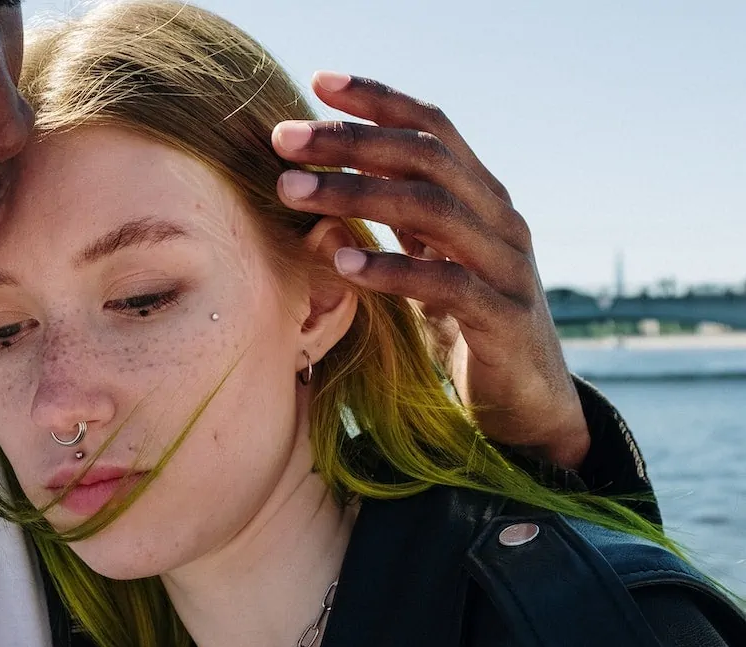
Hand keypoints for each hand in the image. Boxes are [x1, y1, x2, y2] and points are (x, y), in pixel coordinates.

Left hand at [272, 71, 589, 469]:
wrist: (527, 402)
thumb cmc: (465, 327)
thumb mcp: (425, 264)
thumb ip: (391, 225)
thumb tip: (316, 191)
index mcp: (480, 197)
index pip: (432, 128)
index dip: (378, 99)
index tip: (317, 80)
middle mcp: (499, 218)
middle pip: (425, 157)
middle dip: (350, 141)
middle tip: (284, 139)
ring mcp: (507, 265)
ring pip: (433, 209)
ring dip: (356, 194)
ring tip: (292, 193)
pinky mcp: (503, 318)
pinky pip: (446, 283)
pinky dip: (391, 268)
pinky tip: (341, 262)